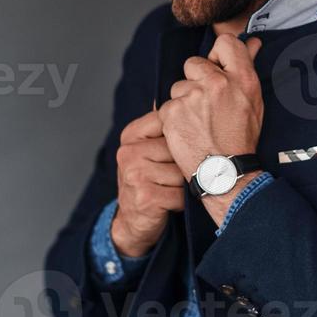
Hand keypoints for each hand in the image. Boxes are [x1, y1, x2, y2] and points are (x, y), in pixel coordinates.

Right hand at [111, 108, 185, 256]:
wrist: (133, 221)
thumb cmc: (150, 181)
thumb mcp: (152, 150)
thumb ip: (165, 126)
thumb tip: (183, 95)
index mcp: (131, 135)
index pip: (170, 122)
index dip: (184, 139)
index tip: (185, 149)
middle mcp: (129, 152)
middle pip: (180, 147)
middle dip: (187, 163)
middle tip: (178, 174)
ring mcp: (134, 174)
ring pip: (183, 171)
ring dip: (186, 184)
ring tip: (173, 189)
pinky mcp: (144, 197)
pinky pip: (181, 193)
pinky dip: (183, 201)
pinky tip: (172, 202)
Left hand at [157, 33, 263, 180]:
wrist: (224, 172)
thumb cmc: (241, 138)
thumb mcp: (253, 101)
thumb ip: (247, 68)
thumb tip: (251, 42)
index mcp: (242, 79)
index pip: (225, 43)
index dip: (218, 55)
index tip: (217, 68)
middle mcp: (217, 83)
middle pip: (194, 63)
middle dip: (196, 80)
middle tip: (206, 104)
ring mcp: (192, 96)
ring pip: (179, 86)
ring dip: (185, 100)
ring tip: (198, 122)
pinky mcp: (172, 111)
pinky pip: (168, 105)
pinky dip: (174, 117)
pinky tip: (188, 130)